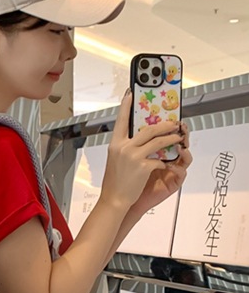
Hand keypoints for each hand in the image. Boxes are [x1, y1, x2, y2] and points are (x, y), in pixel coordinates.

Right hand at [102, 91, 184, 210]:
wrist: (114, 199)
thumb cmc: (114, 182)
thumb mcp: (116, 160)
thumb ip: (126, 147)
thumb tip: (140, 138)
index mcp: (115, 145)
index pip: (121, 121)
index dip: (126, 106)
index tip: (130, 93)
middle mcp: (123, 148)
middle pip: (148, 129)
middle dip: (164, 125)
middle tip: (173, 122)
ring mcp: (133, 156)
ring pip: (158, 141)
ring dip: (171, 138)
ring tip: (178, 137)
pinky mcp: (143, 166)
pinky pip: (159, 159)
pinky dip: (163, 161)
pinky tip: (166, 163)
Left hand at [129, 122, 191, 216]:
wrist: (123, 201)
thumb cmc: (126, 181)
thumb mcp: (128, 157)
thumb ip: (133, 142)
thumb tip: (130, 121)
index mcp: (154, 152)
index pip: (163, 134)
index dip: (167, 123)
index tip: (169, 112)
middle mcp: (164, 159)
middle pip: (177, 141)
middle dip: (178, 131)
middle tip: (176, 124)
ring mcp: (170, 171)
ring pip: (184, 156)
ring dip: (183, 147)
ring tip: (179, 142)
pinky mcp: (172, 182)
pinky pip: (181, 173)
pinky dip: (178, 168)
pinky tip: (171, 165)